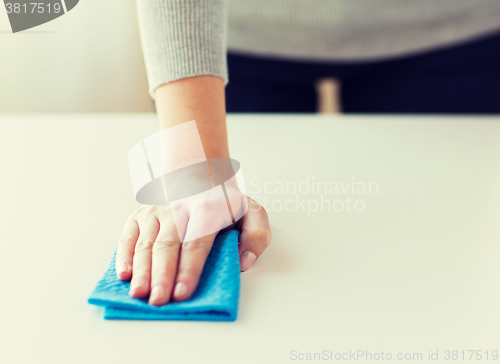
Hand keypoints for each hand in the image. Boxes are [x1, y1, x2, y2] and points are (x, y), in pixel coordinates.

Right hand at [114, 196, 270, 305]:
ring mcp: (155, 212)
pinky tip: (125, 274)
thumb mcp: (252, 211)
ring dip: (142, 270)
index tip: (183, 292)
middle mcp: (177, 211)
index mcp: (206, 211)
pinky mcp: (139, 215)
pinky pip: (128, 236)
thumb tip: (244, 262)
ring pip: (146, 244)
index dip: (188, 269)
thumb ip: (257, 235)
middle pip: (167, 246)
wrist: (198, 173)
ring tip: (139, 294)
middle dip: (162, 275)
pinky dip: (124, 255)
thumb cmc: (225, 202)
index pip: (196, 243)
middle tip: (159, 300)